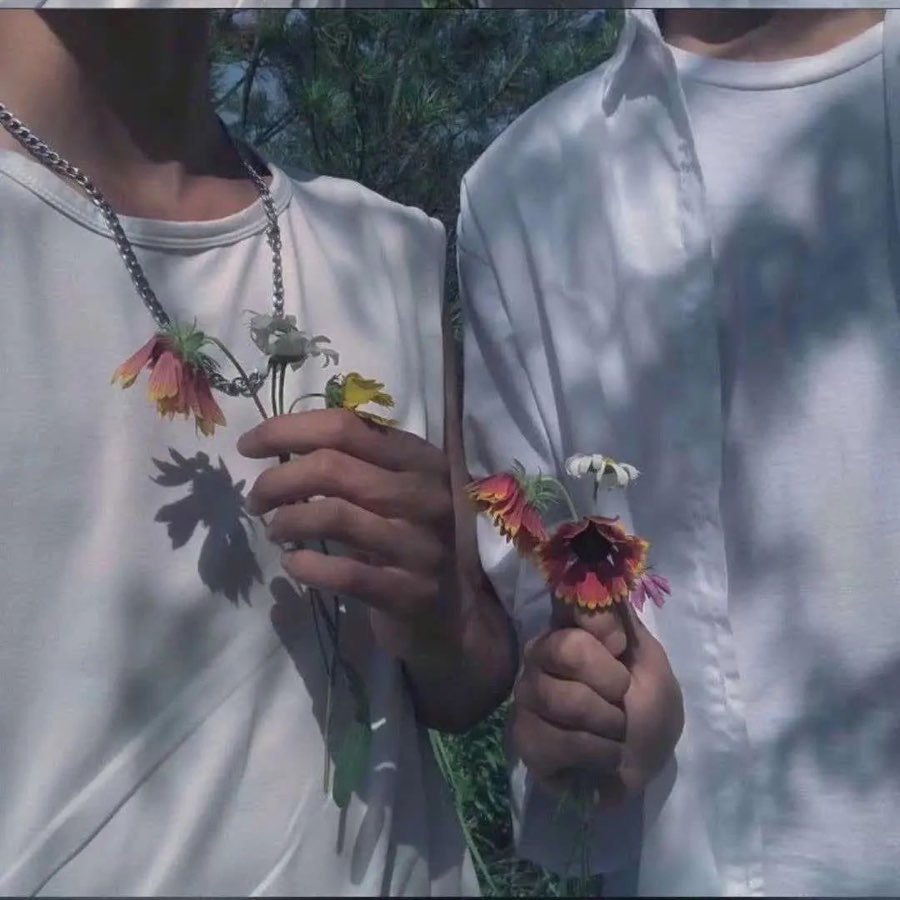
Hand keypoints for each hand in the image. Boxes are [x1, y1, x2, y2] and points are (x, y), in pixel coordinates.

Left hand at [237, 408, 457, 663]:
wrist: (457, 612)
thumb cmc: (413, 538)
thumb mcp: (399, 489)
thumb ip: (358, 462)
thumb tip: (279, 444)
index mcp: (421, 458)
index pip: (344, 427)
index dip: (287, 430)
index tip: (248, 446)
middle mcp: (426, 495)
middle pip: (332, 467)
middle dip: (277, 480)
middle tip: (256, 499)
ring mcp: (420, 545)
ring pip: (333, 514)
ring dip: (287, 520)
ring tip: (273, 530)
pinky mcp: (409, 592)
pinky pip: (344, 573)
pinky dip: (307, 566)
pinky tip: (294, 564)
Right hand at [510, 599, 682, 806]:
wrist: (645, 766)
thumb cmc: (649, 709)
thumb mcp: (651, 663)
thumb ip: (625, 624)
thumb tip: (600, 588)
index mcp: (570, 629)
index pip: (565, 599)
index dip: (599, 622)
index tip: (620, 644)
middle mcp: (540, 655)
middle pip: (564, 649)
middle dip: (610, 682)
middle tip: (623, 698)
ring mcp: (528, 696)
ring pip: (559, 698)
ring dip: (606, 722)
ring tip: (617, 733)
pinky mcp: (524, 738)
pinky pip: (554, 740)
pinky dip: (594, 753)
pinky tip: (603, 756)